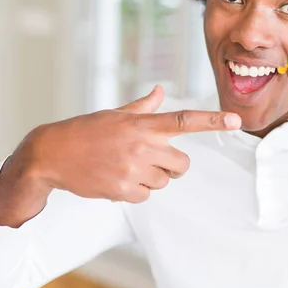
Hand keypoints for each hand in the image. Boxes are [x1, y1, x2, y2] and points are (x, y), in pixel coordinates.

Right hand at [0, 86, 240, 226]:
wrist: (51, 154)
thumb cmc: (85, 131)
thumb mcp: (115, 114)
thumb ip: (143, 107)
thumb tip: (159, 91)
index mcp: (143, 124)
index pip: (185, 120)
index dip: (213, 120)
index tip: (236, 120)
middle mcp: (143, 145)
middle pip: (182, 164)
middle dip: (171, 165)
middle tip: (149, 160)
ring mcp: (133, 168)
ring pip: (163, 182)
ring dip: (150, 178)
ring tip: (124, 167)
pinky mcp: (123, 189)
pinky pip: (145, 196)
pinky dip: (134, 191)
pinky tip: (115, 179)